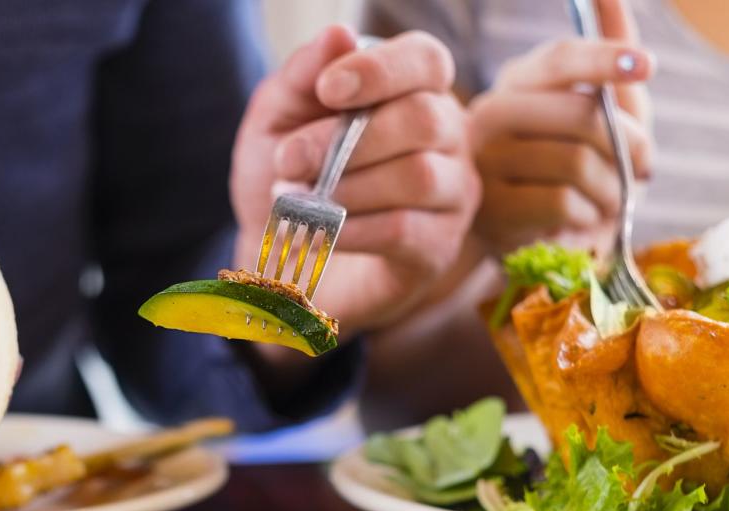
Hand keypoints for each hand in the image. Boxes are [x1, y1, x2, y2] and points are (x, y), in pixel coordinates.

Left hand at [231, 25, 480, 342]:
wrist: (280, 257)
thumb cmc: (288, 177)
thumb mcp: (277, 119)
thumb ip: (303, 75)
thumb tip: (339, 35)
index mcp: (413, 90)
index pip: (426, 61)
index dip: (380, 71)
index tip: (327, 90)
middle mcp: (446, 136)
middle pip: (422, 119)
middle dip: (345, 140)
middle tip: (288, 161)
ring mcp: (451, 194)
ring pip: (417, 176)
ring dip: (345, 188)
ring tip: (297, 201)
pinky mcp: (437, 248)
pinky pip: (404, 229)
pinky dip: (351, 229)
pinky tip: (318, 233)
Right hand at [468, 0, 653, 255]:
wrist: (536, 241)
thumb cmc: (575, 169)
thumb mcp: (602, 110)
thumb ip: (610, 55)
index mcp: (516, 83)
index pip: (558, 58)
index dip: (604, 58)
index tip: (645, 66)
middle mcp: (489, 115)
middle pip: (578, 115)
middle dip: (629, 143)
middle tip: (644, 165)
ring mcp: (484, 164)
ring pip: (576, 162)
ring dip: (612, 186)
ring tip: (611, 198)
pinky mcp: (492, 210)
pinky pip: (563, 202)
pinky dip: (588, 214)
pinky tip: (584, 219)